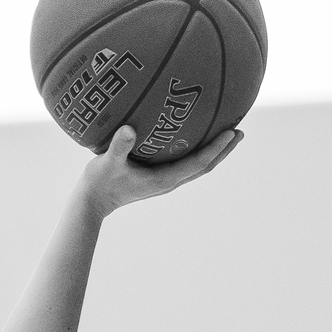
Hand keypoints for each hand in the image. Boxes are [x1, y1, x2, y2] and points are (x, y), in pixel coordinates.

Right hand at [72, 123, 242, 219]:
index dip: (217, 148)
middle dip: (223, 150)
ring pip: (197, 165)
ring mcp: (165, 180)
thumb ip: (118, 147)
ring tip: (226, 133)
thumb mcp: (106, 163)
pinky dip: (196, 151)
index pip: (199, 162)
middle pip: (205, 165)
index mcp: (165, 179)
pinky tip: (194, 136)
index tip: (232, 132)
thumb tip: (129, 129)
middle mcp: (170, 181)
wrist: (92, 202)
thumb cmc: (99, 182)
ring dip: (214, 151)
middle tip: (239, 130)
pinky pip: (184, 162)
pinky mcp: (158, 177)